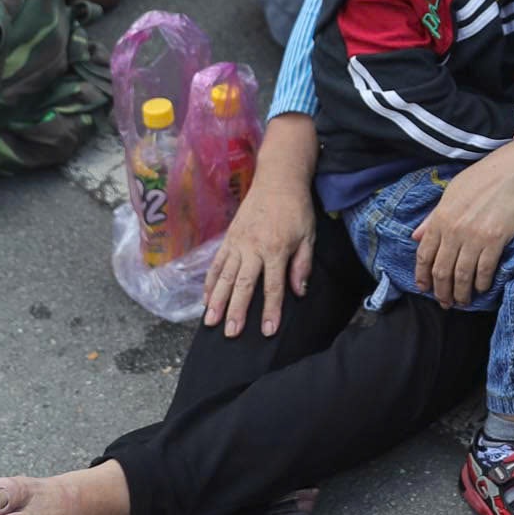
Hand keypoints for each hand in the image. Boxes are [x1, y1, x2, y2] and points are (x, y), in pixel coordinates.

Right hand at [203, 167, 315, 338]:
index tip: (268, 331)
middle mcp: (253, 248)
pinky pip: (216, 264)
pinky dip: (209, 282)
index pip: (273, 286)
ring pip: (224, 277)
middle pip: (243, 285)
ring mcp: (237, 243)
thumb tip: (298, 292)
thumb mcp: (308, 236)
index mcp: (276, 249)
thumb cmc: (296, 210)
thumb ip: (302, 265)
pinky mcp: (228, 239)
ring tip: (210, 321)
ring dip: (216, 300)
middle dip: (236, 311)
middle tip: (230, 333)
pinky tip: (204, 299)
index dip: (271, 310)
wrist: (277, 181)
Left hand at [411, 138, 513, 305]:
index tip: (424, 288)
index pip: (424, 254)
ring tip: (462, 301)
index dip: (422, 275)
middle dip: (441, 291)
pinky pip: (484, 270)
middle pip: (442, 270)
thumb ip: (433, 217)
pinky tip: (482, 287)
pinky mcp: (495, 241)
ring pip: (462, 275)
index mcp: (441, 218)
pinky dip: (481, 283)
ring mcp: (475, 237)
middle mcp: (454, 230)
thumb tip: (415, 236)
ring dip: (461, 293)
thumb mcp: (452, 192)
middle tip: (444, 302)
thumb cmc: (485, 177)